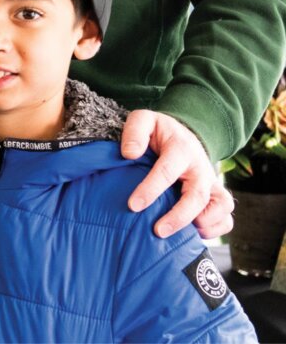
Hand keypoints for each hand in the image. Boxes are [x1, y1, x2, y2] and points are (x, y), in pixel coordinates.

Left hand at [121, 109, 233, 238]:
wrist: (183, 135)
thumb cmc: (159, 132)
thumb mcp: (144, 121)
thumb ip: (134, 132)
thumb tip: (129, 154)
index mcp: (181, 148)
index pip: (166, 171)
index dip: (150, 190)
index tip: (133, 205)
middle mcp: (201, 168)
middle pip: (196, 196)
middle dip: (178, 217)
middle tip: (158, 231)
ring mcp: (212, 183)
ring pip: (221, 208)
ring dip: (203, 225)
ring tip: (180, 235)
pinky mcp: (218, 196)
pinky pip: (227, 218)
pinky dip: (216, 230)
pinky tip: (195, 234)